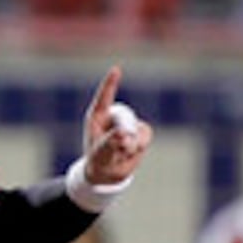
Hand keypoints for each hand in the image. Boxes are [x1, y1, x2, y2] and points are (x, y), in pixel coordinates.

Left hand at [80, 66, 151, 186]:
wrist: (107, 172)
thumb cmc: (98, 159)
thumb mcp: (99, 154)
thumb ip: (110, 144)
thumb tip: (126, 136)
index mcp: (97, 116)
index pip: (104, 97)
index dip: (110, 84)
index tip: (116, 70)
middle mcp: (113, 116)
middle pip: (125, 118)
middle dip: (124, 135)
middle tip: (118, 149)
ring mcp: (127, 123)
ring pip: (138, 128)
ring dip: (132, 144)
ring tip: (121, 153)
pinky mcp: (139, 131)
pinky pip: (145, 134)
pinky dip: (140, 146)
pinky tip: (130, 152)